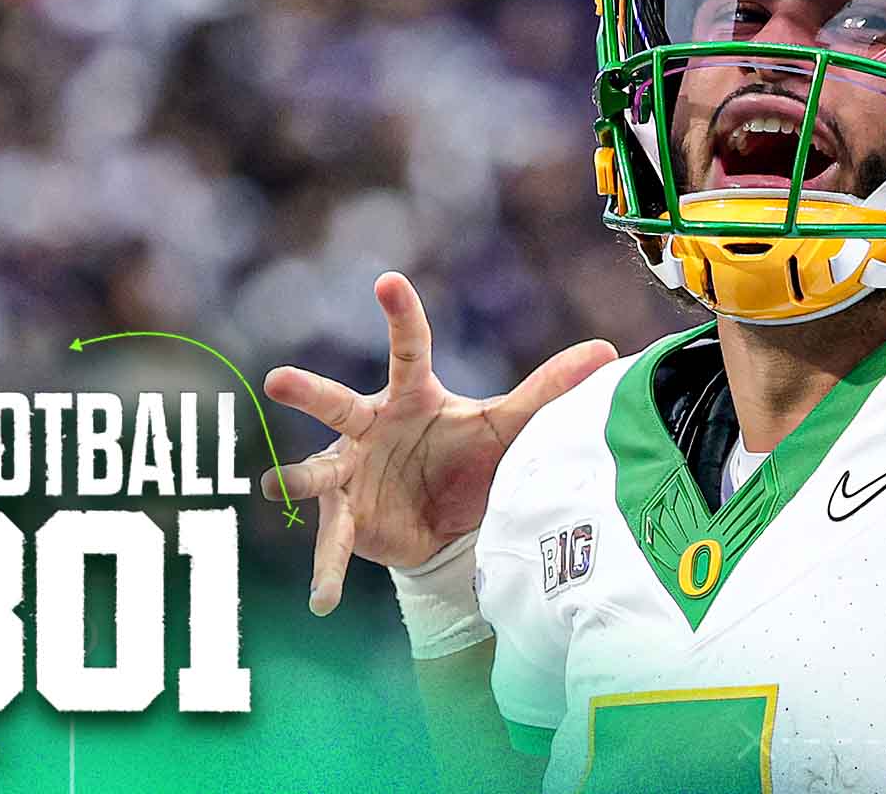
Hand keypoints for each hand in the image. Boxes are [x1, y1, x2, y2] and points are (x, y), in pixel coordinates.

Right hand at [261, 271, 617, 614]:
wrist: (444, 520)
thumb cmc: (466, 456)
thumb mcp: (507, 425)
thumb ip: (549, 389)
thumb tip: (608, 350)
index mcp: (409, 397)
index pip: (408, 350)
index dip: (401, 316)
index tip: (388, 282)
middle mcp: (370, 428)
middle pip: (338, 404)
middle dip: (308, 392)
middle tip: (278, 379)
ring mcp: (350, 472)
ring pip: (317, 470)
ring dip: (298, 477)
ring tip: (277, 484)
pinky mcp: (347, 518)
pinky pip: (333, 544)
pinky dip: (328, 573)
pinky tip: (322, 602)